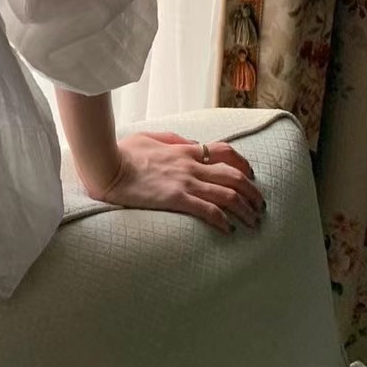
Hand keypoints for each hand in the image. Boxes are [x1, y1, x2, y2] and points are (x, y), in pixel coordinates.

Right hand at [83, 131, 265, 235]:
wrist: (106, 165)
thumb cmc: (121, 152)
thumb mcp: (148, 136)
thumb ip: (170, 138)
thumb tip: (187, 142)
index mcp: (184, 150)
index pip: (224, 152)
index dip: (243, 164)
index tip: (250, 176)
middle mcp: (191, 165)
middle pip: (234, 175)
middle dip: (252, 192)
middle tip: (259, 206)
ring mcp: (185, 182)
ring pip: (228, 195)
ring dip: (246, 210)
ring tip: (253, 222)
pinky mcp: (176, 199)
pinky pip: (209, 210)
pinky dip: (224, 221)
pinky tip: (229, 230)